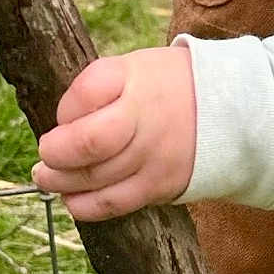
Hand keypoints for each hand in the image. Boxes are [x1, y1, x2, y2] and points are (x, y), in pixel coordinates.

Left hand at [32, 45, 196, 219]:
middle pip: (88, 142)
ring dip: (60, 181)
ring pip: (94, 177)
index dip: (65, 109)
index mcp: (136, 78)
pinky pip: (113, 203)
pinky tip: (72, 198)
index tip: (64, 116)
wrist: (228, 109)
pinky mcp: (159, 185)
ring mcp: (153, 155)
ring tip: (48, 177)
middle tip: (45, 153)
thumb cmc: (165, 87)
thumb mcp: (134, 68)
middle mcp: (145, 117)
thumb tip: (58, 127)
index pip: (87, 92)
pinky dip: (84, 206)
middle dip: (55, 152)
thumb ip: (95, 89)